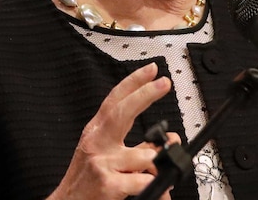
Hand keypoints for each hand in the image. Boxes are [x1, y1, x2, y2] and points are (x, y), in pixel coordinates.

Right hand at [47, 62, 177, 199]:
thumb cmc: (87, 181)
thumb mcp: (107, 157)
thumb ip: (138, 146)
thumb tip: (169, 139)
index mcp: (96, 132)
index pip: (114, 100)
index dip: (133, 82)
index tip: (151, 70)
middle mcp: (96, 143)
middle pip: (120, 112)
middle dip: (144, 95)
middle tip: (164, 83)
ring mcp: (101, 163)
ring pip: (140, 155)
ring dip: (156, 162)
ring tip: (160, 168)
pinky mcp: (107, 185)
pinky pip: (140, 180)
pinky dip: (153, 185)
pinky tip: (157, 188)